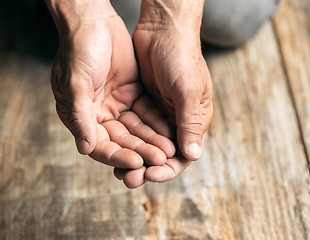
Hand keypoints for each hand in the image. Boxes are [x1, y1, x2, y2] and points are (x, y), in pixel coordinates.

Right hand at [47, 0, 175, 187]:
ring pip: (136, 129)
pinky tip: (169, 132)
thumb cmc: (78, 49)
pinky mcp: (131, 93)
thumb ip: (80, 116)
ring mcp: (116, 104)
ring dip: (151, 140)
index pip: (100, 145)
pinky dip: (156, 122)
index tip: (137, 163)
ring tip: (168, 151)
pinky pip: (145, 113)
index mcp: (80, 116)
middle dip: (140, 151)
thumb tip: (85, 148)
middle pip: (121, 141)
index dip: (118, 156)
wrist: (94, 20)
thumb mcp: (75, 83)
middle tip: (159, 160)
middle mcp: (98, 114)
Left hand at [116, 0, 212, 183]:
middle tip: (128, 178)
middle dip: (146, 167)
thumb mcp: (188, 89)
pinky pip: (135, 127)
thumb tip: (192, 156)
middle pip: (162, 153)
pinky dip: (127, 139)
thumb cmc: (182, 56)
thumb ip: (189, 122)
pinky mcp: (144, 103)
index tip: (149, 176)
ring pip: (146, 142)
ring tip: (118, 170)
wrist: (162, 29)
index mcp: (194, 120)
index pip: (182, 155)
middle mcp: (177, 119)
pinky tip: (114, 148)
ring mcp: (160, 112)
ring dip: (134, 156)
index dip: (166, 169)